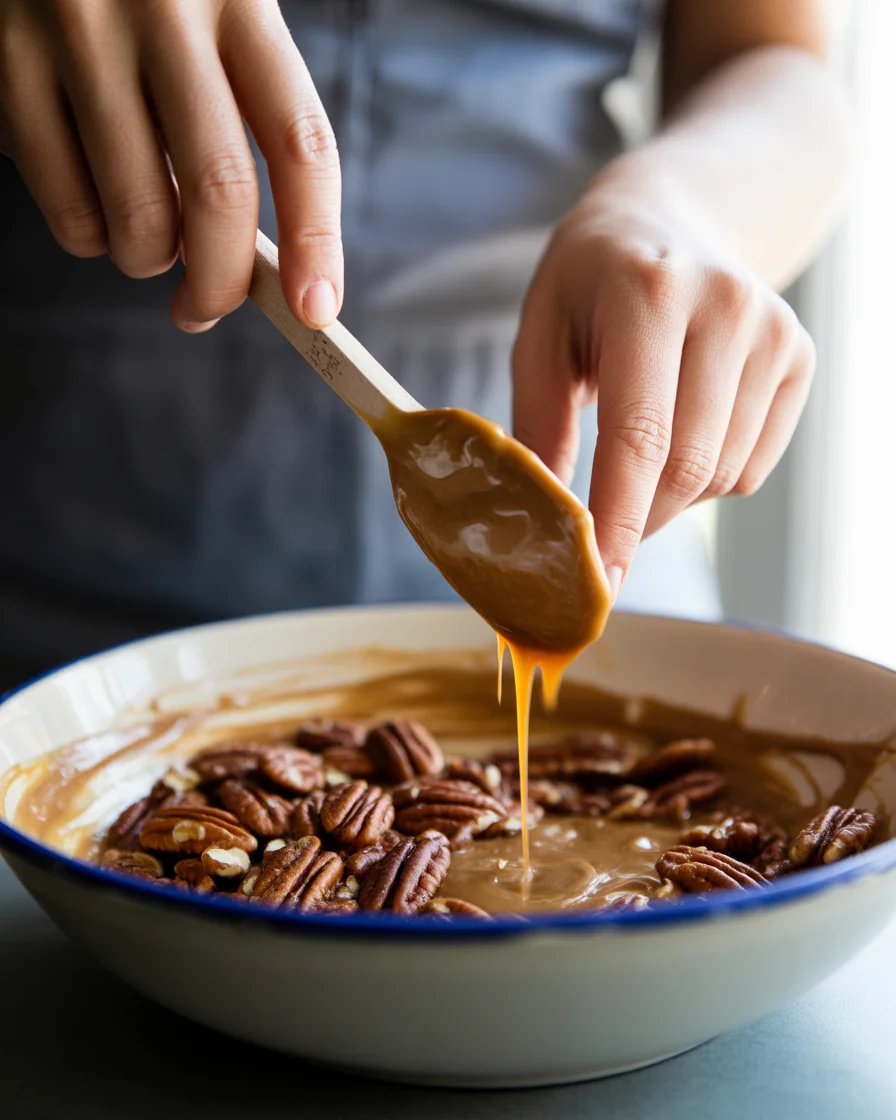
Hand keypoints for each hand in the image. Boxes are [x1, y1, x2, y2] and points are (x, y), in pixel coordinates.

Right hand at [0, 0, 341, 330]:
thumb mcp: (212, 21)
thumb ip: (237, 120)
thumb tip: (239, 258)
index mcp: (239, 1)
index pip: (301, 144)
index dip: (316, 242)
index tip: (315, 307)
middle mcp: (165, 10)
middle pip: (219, 193)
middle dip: (222, 282)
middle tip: (205, 308)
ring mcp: (79, 33)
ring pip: (138, 216)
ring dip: (147, 259)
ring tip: (143, 239)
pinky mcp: (8, 62)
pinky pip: (67, 207)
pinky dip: (88, 235)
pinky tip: (93, 201)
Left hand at [512, 167, 814, 598]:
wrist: (667, 221)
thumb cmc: (587, 288)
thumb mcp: (539, 338)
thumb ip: (536, 428)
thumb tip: (544, 524)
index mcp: (647, 293)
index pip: (638, 436)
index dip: (618, 521)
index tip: (598, 584)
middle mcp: (725, 304)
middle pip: (688, 467)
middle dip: (640, 519)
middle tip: (600, 531)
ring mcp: (773, 329)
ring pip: (723, 475)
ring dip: (672, 495)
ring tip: (638, 446)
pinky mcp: (798, 356)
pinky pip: (753, 467)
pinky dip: (710, 475)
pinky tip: (683, 426)